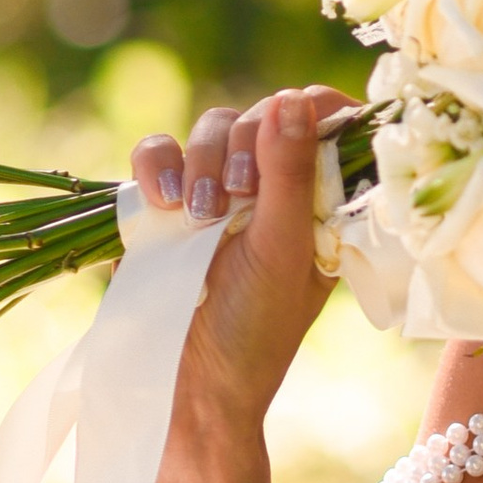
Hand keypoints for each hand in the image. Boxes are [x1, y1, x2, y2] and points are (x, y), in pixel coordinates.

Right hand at [131, 88, 361, 431]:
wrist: (187, 384)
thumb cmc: (254, 329)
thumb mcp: (282, 252)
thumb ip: (290, 175)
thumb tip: (293, 98)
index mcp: (318, 199)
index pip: (327, 123)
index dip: (316, 109)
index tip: (302, 115)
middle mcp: (270, 188)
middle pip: (261, 115)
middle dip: (245, 144)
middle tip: (233, 197)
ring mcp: (213, 191)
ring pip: (208, 127)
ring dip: (200, 159)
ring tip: (195, 214)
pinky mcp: (162, 202)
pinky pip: (156, 153)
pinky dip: (155, 165)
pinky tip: (161, 201)